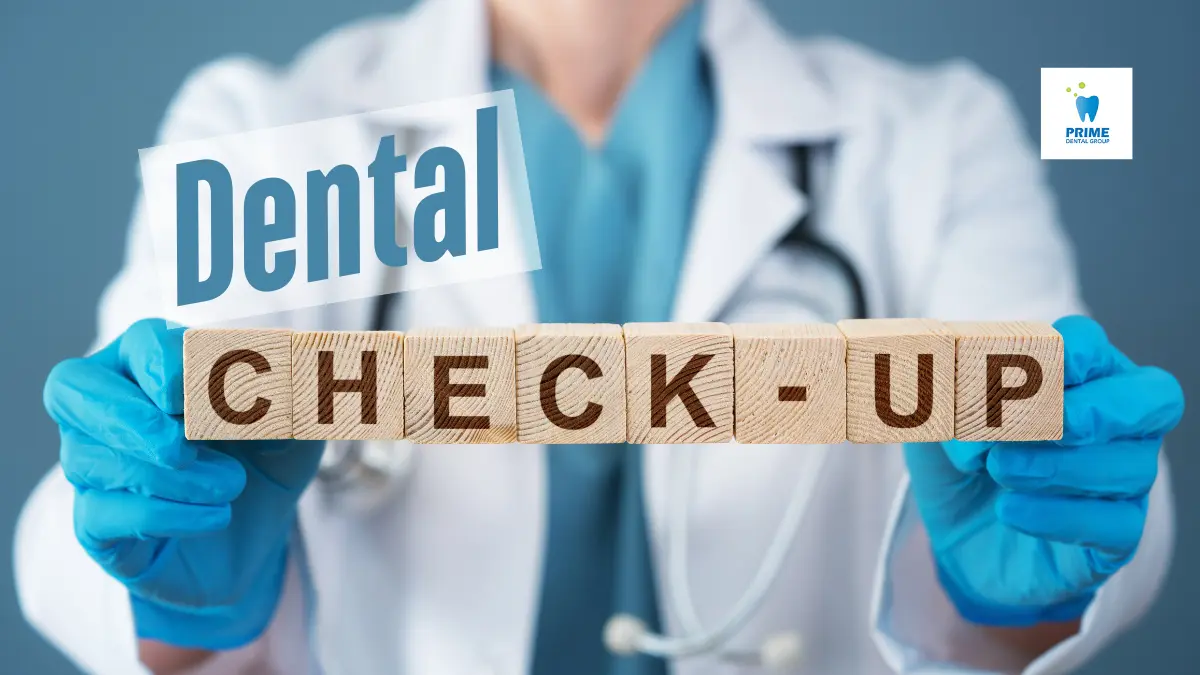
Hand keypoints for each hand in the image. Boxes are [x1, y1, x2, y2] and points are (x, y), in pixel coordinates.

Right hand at [44, 319, 323, 648]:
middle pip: (73, 388)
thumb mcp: (294, 423)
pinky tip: (215, 516)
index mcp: (153, 362)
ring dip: (169, 475)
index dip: (168, 362)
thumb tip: (284, 371)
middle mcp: (107, 407)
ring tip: (230, 484)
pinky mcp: (95, 523)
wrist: (257, 536)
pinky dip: (165, 515)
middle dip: (129, 416)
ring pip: (92, 458)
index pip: (143, 342)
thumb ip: (292, 392)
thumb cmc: (263, 461)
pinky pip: (102, 514)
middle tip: (182, 444)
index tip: (206, 391)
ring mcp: (92, 465)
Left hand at [904, 315, 1183, 624]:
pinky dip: (1059, 516)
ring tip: (1000, 470)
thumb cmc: (960, 465)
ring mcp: (1124, 480)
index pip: (1093, 346)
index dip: (1075, 350)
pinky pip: (1116, 525)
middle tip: (1050, 422)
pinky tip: (1010, 510)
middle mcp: (1116, 423)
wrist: (957, 540)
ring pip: (1131, 467)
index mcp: (1076, 376)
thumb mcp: (935, 423)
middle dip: (1099, 408)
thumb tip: (957, 384)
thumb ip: (941, 392)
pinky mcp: (1117, 535)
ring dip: (1059, 465)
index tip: (1045, 364)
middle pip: (1153, 399)